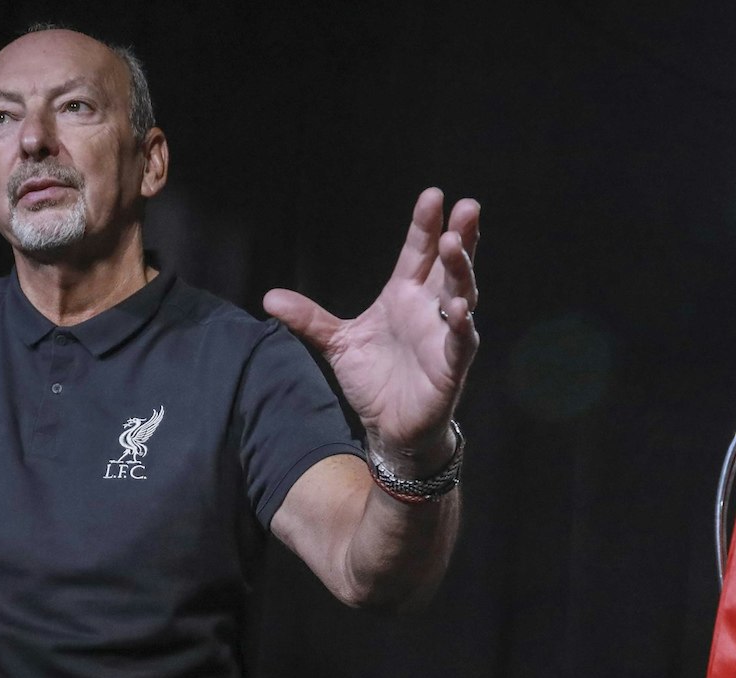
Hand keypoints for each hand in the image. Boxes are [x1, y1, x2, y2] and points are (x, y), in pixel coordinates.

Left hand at [264, 187, 479, 470]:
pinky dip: (462, 326)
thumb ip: (309, 319)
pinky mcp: (451, 366)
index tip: (433, 195)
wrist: (388, 425)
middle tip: (466, 207)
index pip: (417, 252)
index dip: (425, 225)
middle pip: (448, 265)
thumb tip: (269, 298)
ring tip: (455, 244)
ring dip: (461, 270)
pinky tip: (461, 309)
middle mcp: (429, 309)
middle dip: (459, 236)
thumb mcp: (337, 343)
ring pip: (461, 295)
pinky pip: (462, 342)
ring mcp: (444, 335)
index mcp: (404, 295)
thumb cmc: (373, 379)